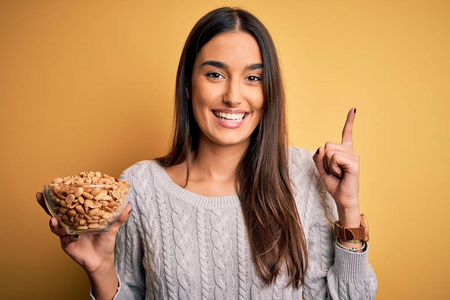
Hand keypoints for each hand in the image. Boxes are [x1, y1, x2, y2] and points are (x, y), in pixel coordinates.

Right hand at [36, 192, 130, 273]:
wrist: (103, 260)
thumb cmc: (105, 241)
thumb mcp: (112, 228)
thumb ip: (118, 218)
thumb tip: (128, 206)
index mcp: (80, 216)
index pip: (70, 203)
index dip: (63, 195)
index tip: (56, 184)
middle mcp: (71, 223)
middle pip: (57, 212)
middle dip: (47, 204)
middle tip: (40, 194)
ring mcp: (67, 234)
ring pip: (57, 225)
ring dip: (54, 220)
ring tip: (52, 217)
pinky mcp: (66, 244)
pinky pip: (63, 238)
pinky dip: (62, 234)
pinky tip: (62, 230)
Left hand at [313, 108, 359, 222]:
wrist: (342, 198)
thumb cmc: (334, 184)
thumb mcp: (321, 169)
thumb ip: (318, 157)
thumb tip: (320, 148)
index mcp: (345, 151)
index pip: (346, 133)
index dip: (350, 121)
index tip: (354, 109)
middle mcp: (351, 151)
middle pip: (327, 145)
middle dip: (324, 160)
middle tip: (333, 171)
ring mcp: (354, 156)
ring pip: (329, 152)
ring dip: (328, 165)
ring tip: (338, 173)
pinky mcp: (354, 163)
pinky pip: (334, 158)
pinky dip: (333, 167)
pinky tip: (341, 174)